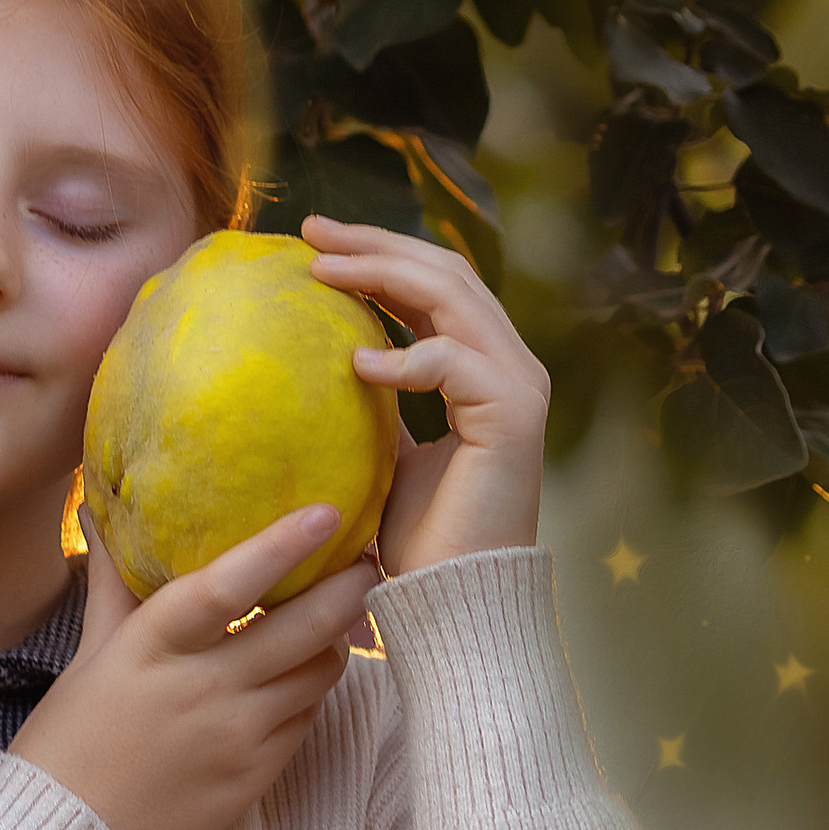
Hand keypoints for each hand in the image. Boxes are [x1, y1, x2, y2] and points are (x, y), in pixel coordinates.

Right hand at [11, 507, 379, 829]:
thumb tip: (102, 511)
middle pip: (302, 629)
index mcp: (152, 647)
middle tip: (367, 560)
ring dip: (335, 639)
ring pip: (319, 673)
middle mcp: (202, 689)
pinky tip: (301, 674)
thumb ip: (114, 581)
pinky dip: (312, 689)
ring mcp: (236, 737)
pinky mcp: (256, 778)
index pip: (227, 586)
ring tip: (337, 616)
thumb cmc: (69, 741)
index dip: (281, 546)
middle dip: (348, 589)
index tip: (326, 514)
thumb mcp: (90, 653)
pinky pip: (308, 719)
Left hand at [298, 215, 548, 576]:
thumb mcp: (384, 456)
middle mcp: (509, 366)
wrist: (453, 599)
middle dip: (376, 244)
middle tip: (310, 231)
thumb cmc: (418, 540)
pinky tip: (356, 364)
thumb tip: (322, 364)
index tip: (314, 243)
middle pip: (446, 272)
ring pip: (454, 296)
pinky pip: (455, 363)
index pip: (436, 284)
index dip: (379, 254)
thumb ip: (373, 404)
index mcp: (482, 367)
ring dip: (383, 275)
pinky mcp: (514, 417)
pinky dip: (406, 357)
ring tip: (322, 272)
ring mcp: (518, 387)